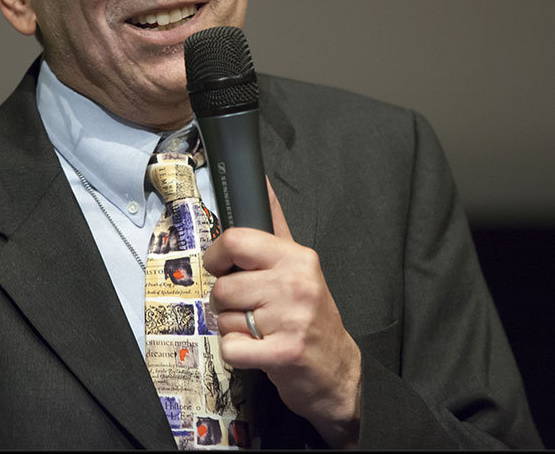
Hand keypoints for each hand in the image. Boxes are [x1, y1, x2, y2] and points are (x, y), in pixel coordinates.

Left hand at [203, 178, 361, 447]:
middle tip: (246, 308)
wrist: (338, 370)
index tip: (220, 267)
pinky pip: (230, 348)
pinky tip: (258, 350)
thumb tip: (262, 183)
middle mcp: (296, 283)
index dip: (216, 256)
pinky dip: (236, 353)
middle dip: (225, 301)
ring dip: (233, 329)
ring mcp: (292, 319)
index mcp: (297, 257)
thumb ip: (275, 226)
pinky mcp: (284, 353)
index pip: (235, 240)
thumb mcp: (299, 266)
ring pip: (224, 318)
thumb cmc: (310, 316)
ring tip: (259, 330)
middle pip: (223, 285)